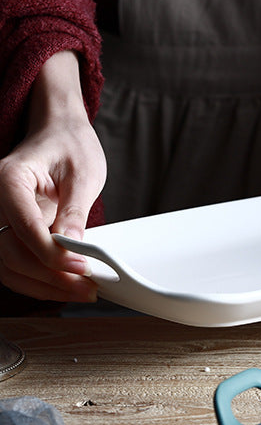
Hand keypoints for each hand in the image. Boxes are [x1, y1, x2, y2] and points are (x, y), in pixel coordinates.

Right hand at [0, 51, 105, 301]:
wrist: (60, 132)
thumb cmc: (71, 145)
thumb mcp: (83, 174)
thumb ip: (75, 210)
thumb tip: (73, 245)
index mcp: (9, 179)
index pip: (21, 223)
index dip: (48, 251)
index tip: (79, 265)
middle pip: (9, 251)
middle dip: (49, 275)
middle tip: (87, 286)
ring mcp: (0, 217)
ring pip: (8, 264)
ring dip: (44, 284)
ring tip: (83, 291)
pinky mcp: (10, 230)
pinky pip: (14, 262)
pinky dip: (39, 279)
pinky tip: (67, 286)